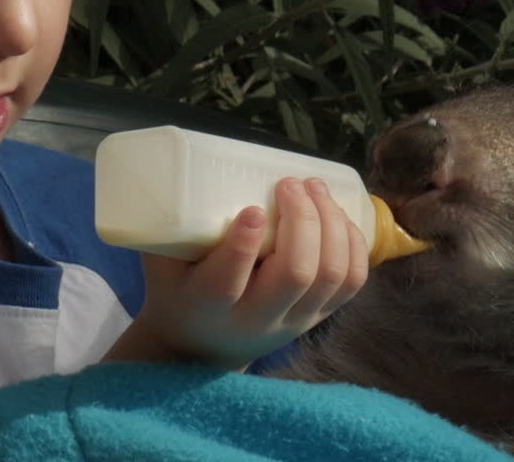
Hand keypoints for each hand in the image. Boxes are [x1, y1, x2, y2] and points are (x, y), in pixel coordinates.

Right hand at [107, 176, 368, 370]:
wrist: (201, 347)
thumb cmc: (177, 289)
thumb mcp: (160, 262)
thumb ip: (167, 224)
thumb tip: (171, 166)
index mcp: (208, 306)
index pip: (227, 283)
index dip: (243, 245)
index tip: (253, 209)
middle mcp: (257, 319)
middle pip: (296, 274)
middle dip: (302, 220)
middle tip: (290, 183)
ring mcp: (294, 321)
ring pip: (332, 275)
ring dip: (331, 224)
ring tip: (315, 189)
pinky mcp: (318, 318)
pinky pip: (352, 282)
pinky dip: (353, 243)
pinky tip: (338, 215)